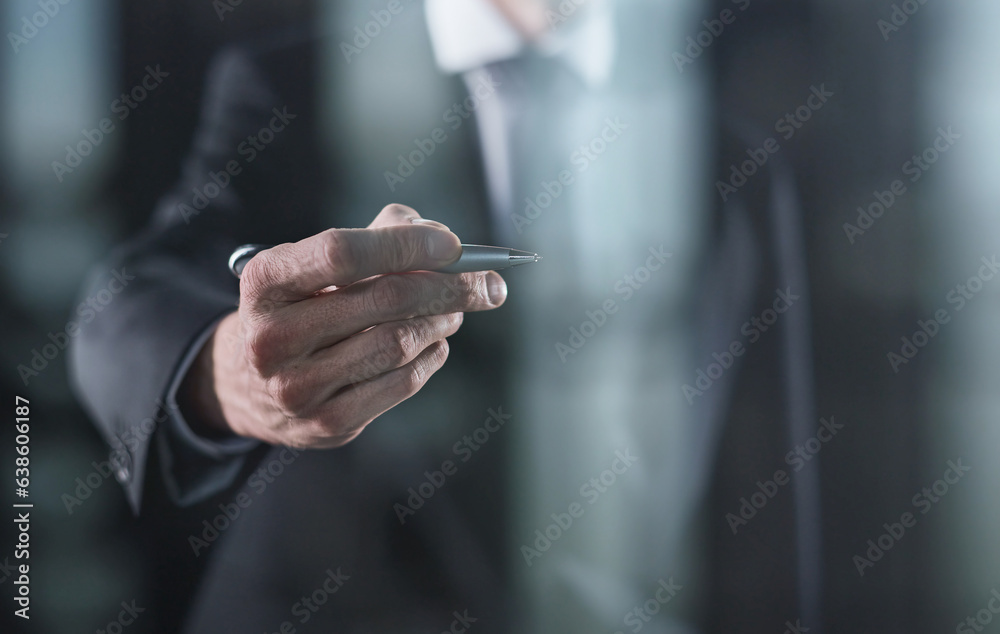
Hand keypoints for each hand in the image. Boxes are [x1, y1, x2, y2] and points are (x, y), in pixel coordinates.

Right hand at [181, 204, 506, 447]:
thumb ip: (377, 237)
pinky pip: (401, 383)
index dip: (406, 244)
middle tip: (489, 283)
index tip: (453, 245)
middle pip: (384, 300)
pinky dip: (432, 357)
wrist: (247, 384)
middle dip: (450, 286)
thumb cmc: (299, 307)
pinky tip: (436, 343)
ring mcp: (297, 388)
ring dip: (443, 321)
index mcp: (265, 282)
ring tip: (457, 309)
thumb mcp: (315, 265)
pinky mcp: (326, 424)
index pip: (344, 253)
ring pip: (399, 344)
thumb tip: (444, 240)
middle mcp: (272, 337)